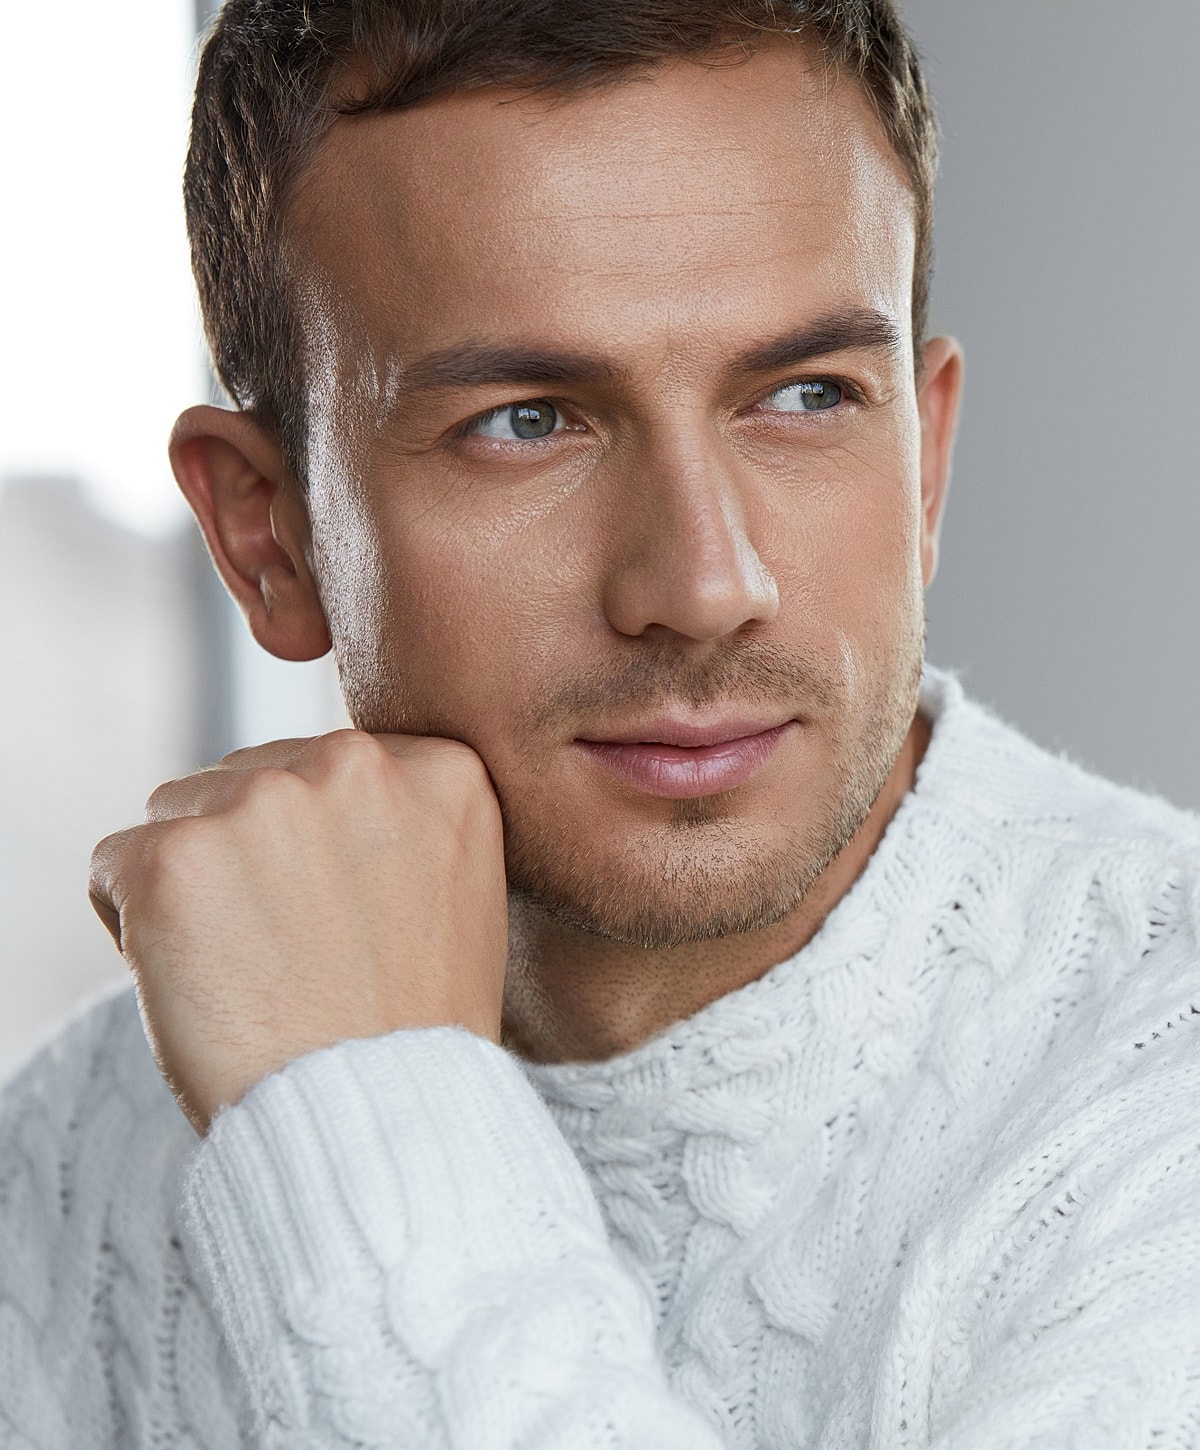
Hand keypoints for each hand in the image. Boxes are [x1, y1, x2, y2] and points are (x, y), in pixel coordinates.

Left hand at [89, 731, 508, 1133]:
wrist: (377, 1123)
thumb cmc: (414, 1025)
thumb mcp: (456, 890)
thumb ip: (402, 820)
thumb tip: (318, 799)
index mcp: (439, 768)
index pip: (331, 766)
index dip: (322, 845)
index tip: (343, 915)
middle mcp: (354, 764)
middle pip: (251, 775)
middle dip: (252, 852)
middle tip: (290, 951)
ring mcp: (262, 803)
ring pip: (178, 810)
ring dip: (194, 879)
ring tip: (248, 967)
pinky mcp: (174, 857)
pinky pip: (115, 863)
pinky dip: (133, 923)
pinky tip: (196, 982)